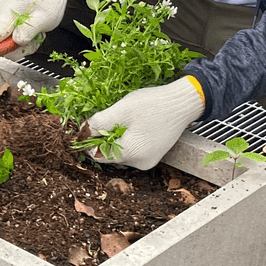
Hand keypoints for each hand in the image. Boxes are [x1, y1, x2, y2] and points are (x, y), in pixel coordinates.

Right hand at [0, 0, 69, 56]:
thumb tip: (17, 40)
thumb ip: (29, 29)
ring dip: (18, 41)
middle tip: (35, 40)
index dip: (2, 48)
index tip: (10, 53)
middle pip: (0, 39)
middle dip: (17, 45)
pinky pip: (4, 33)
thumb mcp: (45, 18)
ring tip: (33, 33)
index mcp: (10, 8)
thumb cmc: (47, 3)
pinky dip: (16, 36)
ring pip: (2, 38)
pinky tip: (27, 30)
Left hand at [83, 78, 204, 169]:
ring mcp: (148, 160)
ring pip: (120, 151)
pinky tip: (134, 125)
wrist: (182, 102)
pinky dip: (128, 138)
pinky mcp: (153, 154)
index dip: (90, 140)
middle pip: (110, 154)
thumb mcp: (121, 110)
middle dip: (105, 137)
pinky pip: (132, 149)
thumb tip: (82, 132)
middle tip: (113, 118)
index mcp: (132, 154)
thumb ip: (99, 123)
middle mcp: (140, 163)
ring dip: (117, 137)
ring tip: (126, 120)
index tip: (92, 125)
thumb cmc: (154, 104)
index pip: (98, 154)